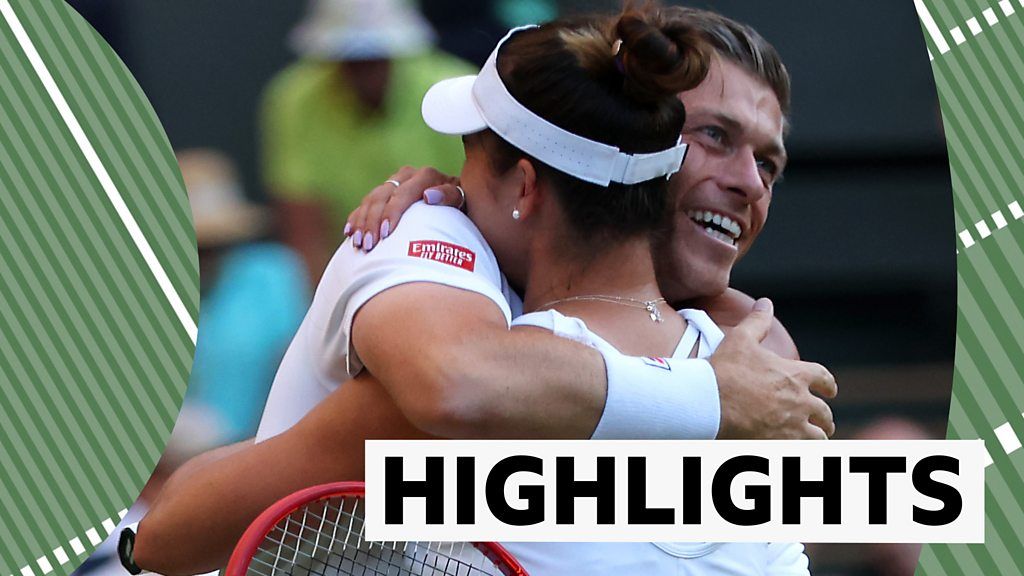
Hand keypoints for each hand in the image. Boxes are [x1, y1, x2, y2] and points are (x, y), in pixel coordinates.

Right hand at [345, 166, 461, 250]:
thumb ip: (451, 196)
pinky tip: (349, 232)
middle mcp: (408, 175)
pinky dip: (357, 218)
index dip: (391, 213)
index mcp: (427, 175)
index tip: (385, 235)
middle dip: (371, 222)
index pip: (402, 193)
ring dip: (361, 222)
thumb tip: (429, 196)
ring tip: (357, 244)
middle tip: (367, 246)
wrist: (460, 208)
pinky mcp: (385, 191)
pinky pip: (366, 203)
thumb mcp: (465, 203)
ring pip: (371, 199)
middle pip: (382, 196)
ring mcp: (394, 182)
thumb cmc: (465, 210)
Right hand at [710, 298, 837, 438]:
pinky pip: (802, 452)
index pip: (824, 379)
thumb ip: (758, 321)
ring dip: (818, 437)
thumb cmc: (725, 369)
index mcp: (796, 375)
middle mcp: (800, 402)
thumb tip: (766, 302)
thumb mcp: (741, 339)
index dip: (828, 385)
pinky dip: (803, 451)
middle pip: (825, 413)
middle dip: (825, 418)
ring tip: (815, 439)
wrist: (709, 402)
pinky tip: (798, 450)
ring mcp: (792, 426)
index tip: (829, 391)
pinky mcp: (780, 445)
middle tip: (824, 422)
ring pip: (818, 437)